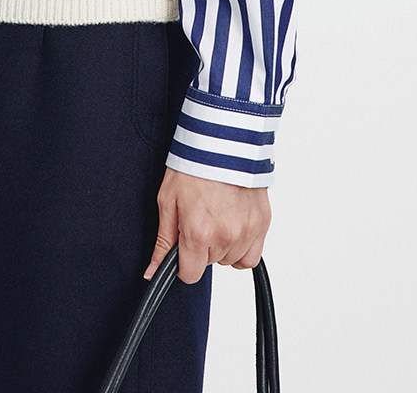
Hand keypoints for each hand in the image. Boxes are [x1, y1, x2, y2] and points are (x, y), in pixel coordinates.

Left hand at [144, 166, 269, 284]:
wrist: (222, 141)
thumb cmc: (193, 167)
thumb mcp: (167, 201)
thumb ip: (163, 241)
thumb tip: (153, 271)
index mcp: (199, 233)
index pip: (190, 274)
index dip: (182, 263)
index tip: (182, 249)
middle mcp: (225, 236)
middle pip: (210, 263)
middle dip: (202, 247)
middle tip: (200, 218)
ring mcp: (247, 231)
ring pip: (230, 259)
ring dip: (222, 245)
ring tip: (217, 216)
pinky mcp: (262, 223)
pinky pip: (251, 255)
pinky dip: (242, 246)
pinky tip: (233, 226)